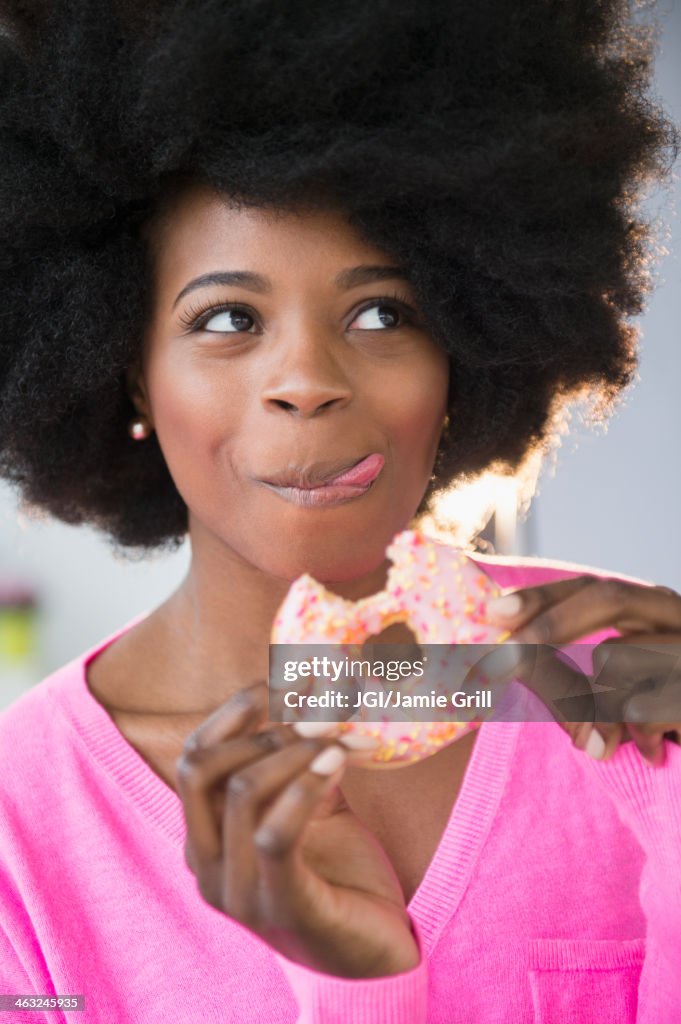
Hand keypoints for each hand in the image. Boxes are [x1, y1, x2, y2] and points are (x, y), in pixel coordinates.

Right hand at [175, 682, 419, 977]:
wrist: (377, 951)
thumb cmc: (339, 871)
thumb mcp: (309, 802)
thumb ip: (298, 756)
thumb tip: (312, 684)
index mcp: (204, 838)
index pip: (193, 757)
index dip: (235, 711)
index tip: (284, 680)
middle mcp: (206, 867)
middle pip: (201, 767)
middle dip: (261, 725)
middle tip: (318, 710)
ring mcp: (237, 894)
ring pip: (240, 792)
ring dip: (294, 748)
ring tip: (339, 736)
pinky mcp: (281, 908)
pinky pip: (275, 834)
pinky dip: (306, 786)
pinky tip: (337, 762)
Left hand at [480, 575, 680, 765]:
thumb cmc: (659, 724)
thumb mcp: (610, 695)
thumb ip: (566, 674)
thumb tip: (501, 663)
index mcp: (652, 610)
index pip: (591, 587)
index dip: (541, 596)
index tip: (493, 612)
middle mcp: (677, 616)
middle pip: (607, 597)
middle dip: (547, 625)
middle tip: (498, 663)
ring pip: (618, 655)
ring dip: (592, 706)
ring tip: (604, 743)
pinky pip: (641, 707)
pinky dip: (633, 735)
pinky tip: (652, 752)